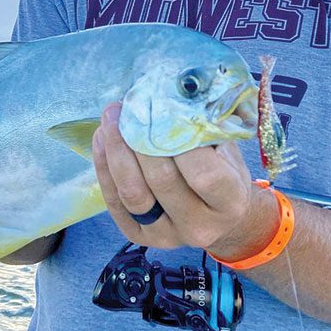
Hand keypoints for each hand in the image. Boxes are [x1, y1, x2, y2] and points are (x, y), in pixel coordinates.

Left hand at [91, 103, 277, 260]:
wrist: (220, 216)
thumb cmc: (223, 171)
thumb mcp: (227, 149)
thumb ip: (206, 128)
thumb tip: (174, 94)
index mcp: (229, 203)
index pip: (204, 174)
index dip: (181, 141)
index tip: (164, 109)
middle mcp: (199, 226)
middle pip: (162, 181)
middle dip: (140, 138)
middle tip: (129, 106)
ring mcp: (167, 236)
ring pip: (133, 193)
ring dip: (116, 151)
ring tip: (110, 119)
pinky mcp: (139, 236)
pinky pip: (115, 202)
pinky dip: (104, 168)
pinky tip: (101, 140)